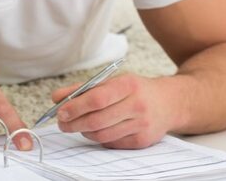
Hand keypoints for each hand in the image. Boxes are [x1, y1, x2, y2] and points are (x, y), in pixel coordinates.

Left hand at [52, 74, 173, 148]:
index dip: (75, 107)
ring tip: (78, 126)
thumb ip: (83, 89)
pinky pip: (112, 143)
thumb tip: (56, 98)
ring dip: (84, 132)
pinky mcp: (142, 140)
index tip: (60, 112)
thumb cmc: (135, 90)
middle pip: (97, 120)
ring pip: (103, 135)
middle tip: (62, 124)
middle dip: (74, 124)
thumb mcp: (113, 81)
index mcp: (128, 85)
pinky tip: (96, 131)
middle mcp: (137, 105)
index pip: (96, 99)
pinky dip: (99, 139)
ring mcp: (142, 124)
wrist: (169, 102)